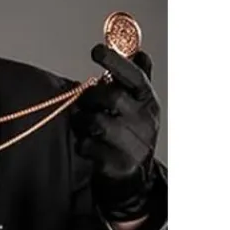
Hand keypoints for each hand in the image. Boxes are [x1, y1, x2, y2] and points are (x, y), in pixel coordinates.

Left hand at [71, 44, 160, 221]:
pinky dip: (81, 143)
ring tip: (83, 124)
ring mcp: (134, 144)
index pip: (134, 76)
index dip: (116, 61)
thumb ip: (137, 78)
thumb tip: (140, 52)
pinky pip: (88, 146)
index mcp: (148, 102)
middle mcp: (145, 121)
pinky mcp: (118, 164)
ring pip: (97, 122)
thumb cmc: (130, 134)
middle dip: (90, 97)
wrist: (133, 178)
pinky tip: (86, 143)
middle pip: (112, 97)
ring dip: (82, 121)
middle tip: (82, 102)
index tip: (96, 50)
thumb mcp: (138, 106)